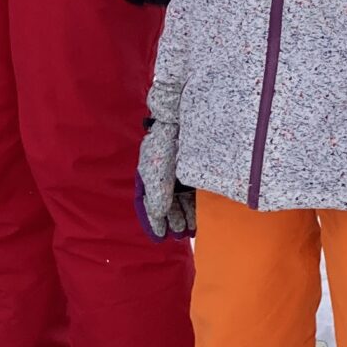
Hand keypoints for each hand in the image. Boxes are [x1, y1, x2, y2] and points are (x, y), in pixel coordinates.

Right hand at [138, 112, 192, 237]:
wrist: (182, 111)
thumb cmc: (166, 136)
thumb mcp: (157, 166)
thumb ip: (157, 190)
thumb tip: (158, 213)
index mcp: (150, 172)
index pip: (148, 201)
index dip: (153, 220)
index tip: (160, 235)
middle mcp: (164, 173)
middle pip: (166, 203)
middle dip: (172, 220)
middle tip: (179, 233)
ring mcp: (179, 170)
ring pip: (180, 200)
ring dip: (183, 216)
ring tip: (189, 229)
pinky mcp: (194, 168)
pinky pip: (193, 191)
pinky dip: (194, 206)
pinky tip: (199, 217)